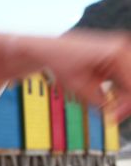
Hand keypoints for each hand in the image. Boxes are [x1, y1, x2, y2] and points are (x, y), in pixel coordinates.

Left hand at [0, 27, 130, 120]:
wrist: (44, 48)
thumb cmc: (56, 59)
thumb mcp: (79, 87)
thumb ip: (100, 102)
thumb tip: (113, 114)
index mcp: (116, 53)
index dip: (126, 106)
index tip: (114, 117)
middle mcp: (121, 48)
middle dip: (126, 101)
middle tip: (113, 115)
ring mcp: (119, 51)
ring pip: (129, 82)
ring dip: (123, 96)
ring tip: (107, 106)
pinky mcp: (115, 57)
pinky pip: (125, 78)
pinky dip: (119, 90)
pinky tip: (107, 96)